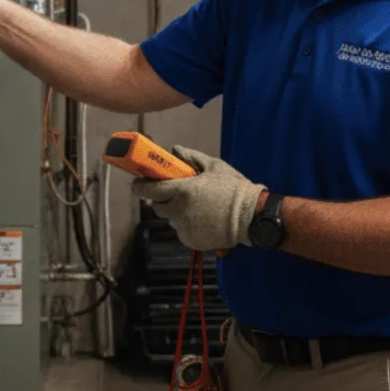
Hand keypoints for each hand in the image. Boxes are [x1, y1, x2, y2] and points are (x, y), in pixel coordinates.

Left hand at [131, 147, 264, 252]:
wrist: (251, 217)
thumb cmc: (234, 189)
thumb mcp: (214, 166)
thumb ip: (192, 157)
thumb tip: (175, 150)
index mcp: (182, 190)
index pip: (148, 190)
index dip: (140, 186)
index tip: (138, 183)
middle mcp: (178, 211)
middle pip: (157, 206)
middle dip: (162, 199)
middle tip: (176, 193)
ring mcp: (184, 228)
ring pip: (171, 219)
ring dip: (177, 212)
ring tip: (197, 207)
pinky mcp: (190, 241)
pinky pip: (182, 231)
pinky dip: (187, 225)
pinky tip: (203, 219)